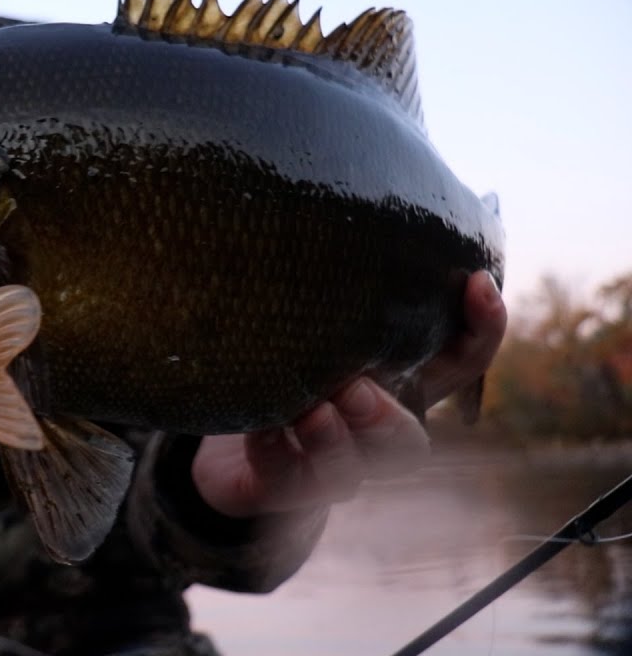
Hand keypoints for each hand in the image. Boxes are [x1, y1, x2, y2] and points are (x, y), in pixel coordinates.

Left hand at [192, 270, 506, 518]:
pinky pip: (287, 479)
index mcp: (395, 388)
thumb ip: (340, 297)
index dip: (481, 329)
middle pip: (409, 441)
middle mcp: (371, 434)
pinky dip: (275, 452)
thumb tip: (355, 225)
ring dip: (336, 440)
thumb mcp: (314, 326)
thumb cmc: (284, 369)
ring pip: (353, 472)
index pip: (456, 366)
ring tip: (312, 411)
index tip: (477, 281)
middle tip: (354, 386)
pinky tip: (260, 431)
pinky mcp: (282, 487)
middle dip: (386, 417)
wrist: (231, 447)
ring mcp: (329, 468)